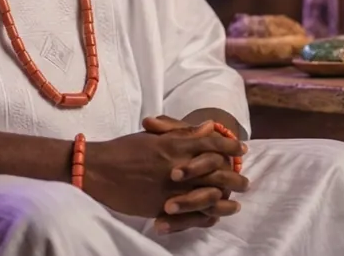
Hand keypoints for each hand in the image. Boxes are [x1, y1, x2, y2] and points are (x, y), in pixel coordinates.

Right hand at [83, 121, 244, 220]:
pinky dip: (205, 215)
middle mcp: (176, 165)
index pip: (211, 144)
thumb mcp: (153, 136)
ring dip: (225, 200)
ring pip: (208, 195)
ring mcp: (170, 188)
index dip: (229, 148)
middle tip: (246, 181)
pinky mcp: (161, 206)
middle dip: (234, 177)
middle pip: (216, 172)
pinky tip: (214, 216)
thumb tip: (208, 127)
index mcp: (173, 144)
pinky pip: (191, 213)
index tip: (242, 150)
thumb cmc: (123, 149)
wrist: (97, 169)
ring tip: (235, 203)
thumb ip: (181, 132)